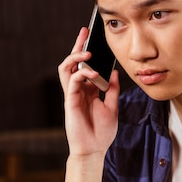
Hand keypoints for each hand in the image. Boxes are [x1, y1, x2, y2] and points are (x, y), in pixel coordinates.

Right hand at [58, 27, 119, 155]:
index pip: (86, 66)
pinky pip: (72, 81)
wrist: (94, 150)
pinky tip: (93, 72)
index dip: (87, 51)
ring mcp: (73, 95)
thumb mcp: (113, 107)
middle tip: (84, 31)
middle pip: (74, 62)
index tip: (93, 37)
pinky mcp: (70, 101)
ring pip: (67, 68)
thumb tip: (115, 73)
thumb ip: (113, 90)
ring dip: (76, 57)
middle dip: (78, 45)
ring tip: (87, 50)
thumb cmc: (102, 132)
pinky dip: (82, 74)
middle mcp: (79, 90)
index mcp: (89, 90)